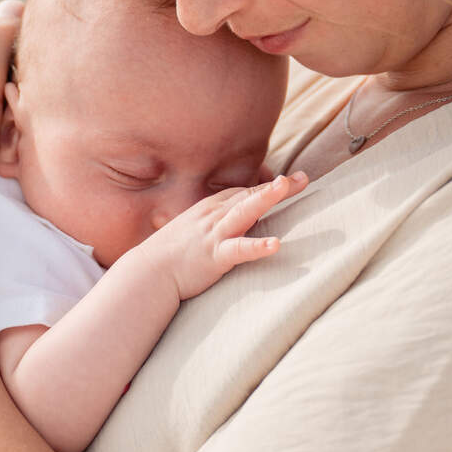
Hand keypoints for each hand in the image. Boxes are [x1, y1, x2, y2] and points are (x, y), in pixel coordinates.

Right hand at [135, 173, 308, 300]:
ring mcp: (214, 235)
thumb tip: (232, 224)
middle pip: (249, 195)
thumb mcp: (192, 232)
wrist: (146, 273)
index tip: (287, 182)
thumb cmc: (168, 256)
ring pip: (244, 211)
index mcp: (209, 209)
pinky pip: (239, 250)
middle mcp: (213, 216)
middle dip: (277, 186)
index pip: (242, 192)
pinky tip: (276, 245)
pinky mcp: (215, 256)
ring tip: (287, 186)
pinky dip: (257, 247)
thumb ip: (213, 225)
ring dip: (266, 198)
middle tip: (304, 178)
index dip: (266, 186)